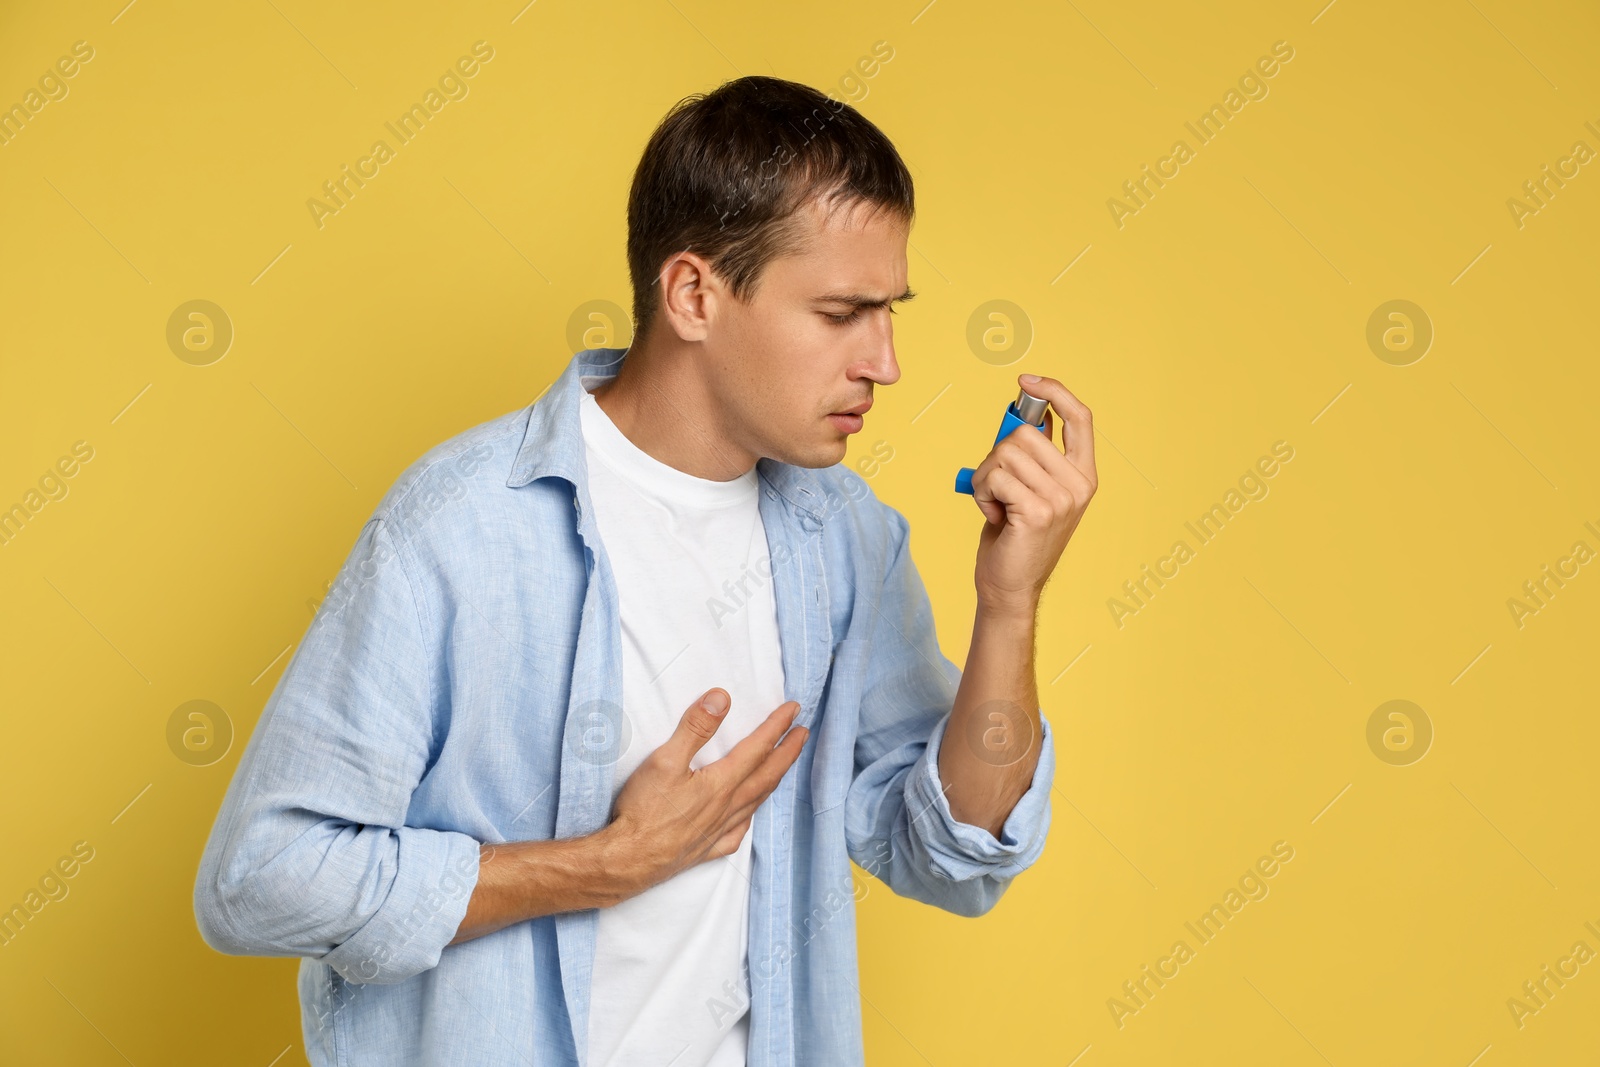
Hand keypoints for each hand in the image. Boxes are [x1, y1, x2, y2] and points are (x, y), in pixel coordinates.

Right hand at [606, 688, 806, 892]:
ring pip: (756, 802)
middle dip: (788, 752)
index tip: (794, 709)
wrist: (627, 861)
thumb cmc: (643, 811)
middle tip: (803, 734)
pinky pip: (737, 833)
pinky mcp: (705, 850)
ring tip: (783, 767)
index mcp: (721, 783)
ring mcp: (718, 831)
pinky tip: (747, 817)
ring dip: (774, 780)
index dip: (777, 726)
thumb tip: (721, 698)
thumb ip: (695, 728)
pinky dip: (748, 818)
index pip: (757, 748)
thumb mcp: (665, 760)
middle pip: (767, 775)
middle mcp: (727, 808)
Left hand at [968, 373, 1097, 616]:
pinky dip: (983, 493)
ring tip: (997, 505)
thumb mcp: (1031, 488)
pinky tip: (994, 516)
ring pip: (1005, 453)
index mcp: (1083, 475)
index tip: (1026, 380)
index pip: (1081, 417)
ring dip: (986, 478)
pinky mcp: (1038, 511)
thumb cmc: (1014, 535)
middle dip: (996, 456)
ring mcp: (1062, 499)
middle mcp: (1079, 485)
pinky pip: (995, 476)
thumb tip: (1027, 413)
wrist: (1010, 585)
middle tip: (998, 489)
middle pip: (1025, 433)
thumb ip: (1035, 454)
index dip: (1055, 391)